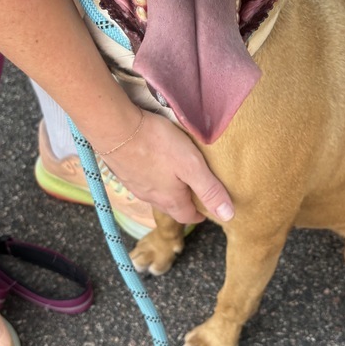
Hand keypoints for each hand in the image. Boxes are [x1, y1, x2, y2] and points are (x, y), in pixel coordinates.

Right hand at [101, 111, 233, 225]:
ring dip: (168, 189)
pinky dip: (152, 177)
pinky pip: (142, 180)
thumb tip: (228, 216)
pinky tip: (154, 163)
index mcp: (170, 200)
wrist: (116, 128)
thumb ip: (210, 190)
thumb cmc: (157, 144)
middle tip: (197, 190)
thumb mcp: (192, 166)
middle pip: (172, 207)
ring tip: (178, 175)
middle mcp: (151, 197)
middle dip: (185, 203)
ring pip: (156, 194)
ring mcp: (135, 185)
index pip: (188, 217)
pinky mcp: (124, 171)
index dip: (201, 214)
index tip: (208, 208)